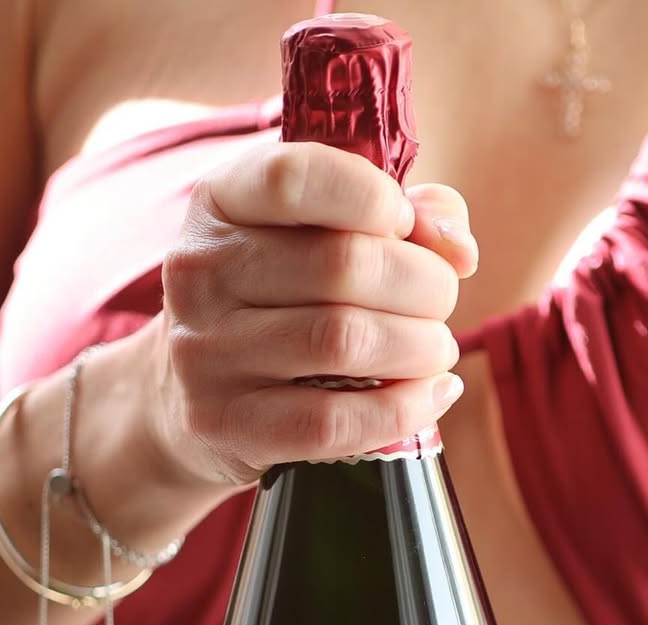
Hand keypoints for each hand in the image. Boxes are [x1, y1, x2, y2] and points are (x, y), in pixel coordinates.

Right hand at [147, 141, 477, 486]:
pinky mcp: (225, 424)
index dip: (374, 197)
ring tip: (437, 351)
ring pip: (345, 342)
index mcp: (221, 203)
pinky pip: (333, 421)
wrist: (187, 398)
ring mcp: (206, 353)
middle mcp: (201, 272)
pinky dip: (402, 409)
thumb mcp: (319, 236)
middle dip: (425, 285)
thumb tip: (460, 248)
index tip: (407, 226)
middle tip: (442, 303)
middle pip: (344, 267)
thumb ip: (403, 217)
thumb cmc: (279, 301)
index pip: (295, 176)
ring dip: (420, 349)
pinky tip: (430, 396)